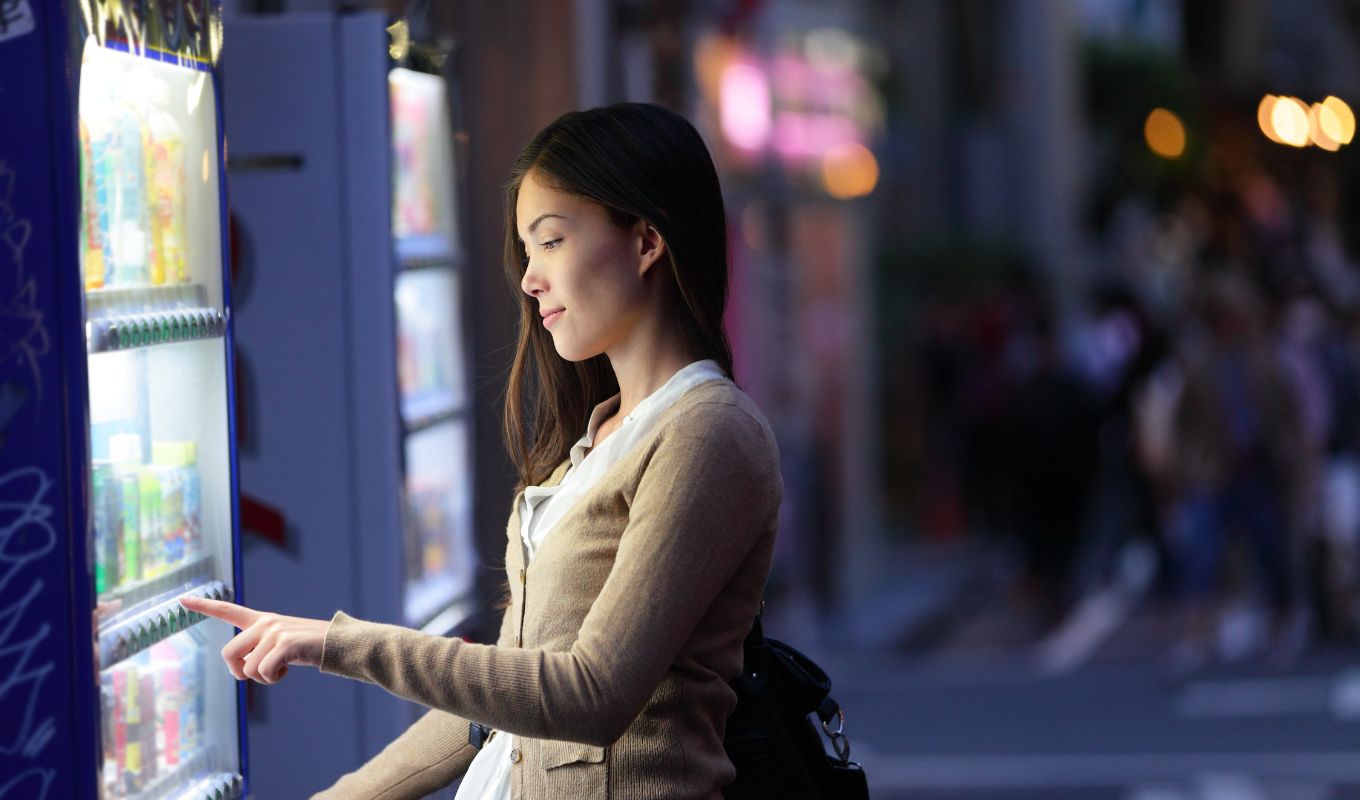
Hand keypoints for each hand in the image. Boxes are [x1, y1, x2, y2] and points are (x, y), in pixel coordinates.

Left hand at [179, 595, 328, 684]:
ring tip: (282, 669)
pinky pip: (264, 672)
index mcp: (262, 620)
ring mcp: (274, 631)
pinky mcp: (285, 643)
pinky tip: (287, 670)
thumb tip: (242, 669)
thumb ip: (259, 650)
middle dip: (240, 671)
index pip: (228, 610)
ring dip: (263, 678)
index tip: (182, 600)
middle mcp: (265, 623)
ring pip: (248, 669)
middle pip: (228, 654)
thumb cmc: (308, 648)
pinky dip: (274, 679)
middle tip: (260, 674)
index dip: (203, 606)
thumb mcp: (280, 645)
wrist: (337, 643)